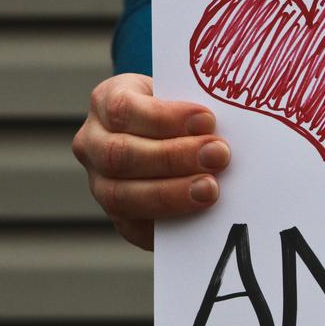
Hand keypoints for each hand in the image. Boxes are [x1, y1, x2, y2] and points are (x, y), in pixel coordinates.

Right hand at [72, 73, 229, 249]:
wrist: (174, 142)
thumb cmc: (183, 115)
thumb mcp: (185, 99)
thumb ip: (197, 110)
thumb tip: (231, 122)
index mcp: (107, 102)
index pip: (123, 109)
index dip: (164, 117)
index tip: (207, 120)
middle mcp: (93, 143)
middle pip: (121, 154)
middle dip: (173, 156)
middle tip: (219, 155)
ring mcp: (100, 183)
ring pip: (122, 195)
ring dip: (171, 193)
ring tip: (212, 188)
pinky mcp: (119, 217)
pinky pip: (135, 227)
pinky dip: (168, 221)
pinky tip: (198, 216)